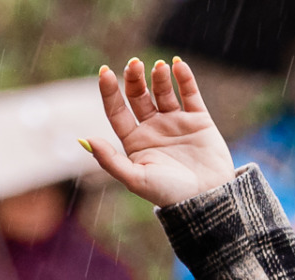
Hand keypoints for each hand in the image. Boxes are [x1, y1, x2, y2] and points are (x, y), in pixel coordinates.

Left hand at [84, 57, 234, 208]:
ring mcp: (175, 122)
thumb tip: (85, 140)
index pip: (117, 111)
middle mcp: (152, 128)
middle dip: (134, 78)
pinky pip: (190, 93)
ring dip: (159, 76)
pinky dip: (184, 77)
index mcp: (134, 142)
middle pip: (138, 95)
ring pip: (163, 91)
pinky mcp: (198, 119)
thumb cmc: (169, 194)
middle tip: (134, 64)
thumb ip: (110, 161)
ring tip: (159, 68)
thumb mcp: (136, 179)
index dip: (109, 92)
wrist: (208, 199)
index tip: (104, 72)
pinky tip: (178, 65)